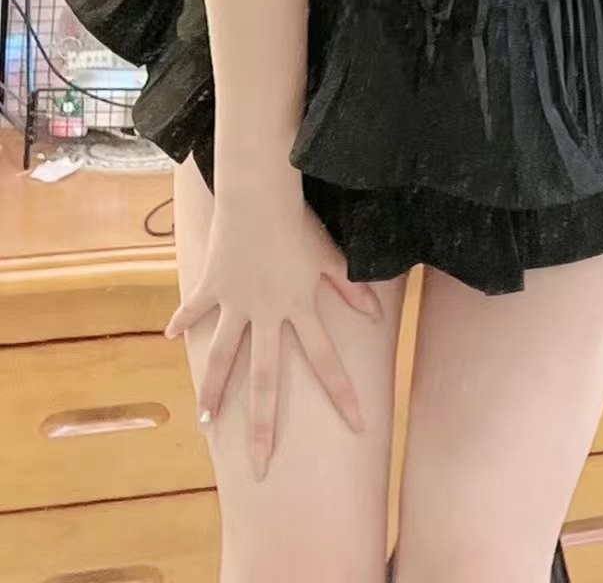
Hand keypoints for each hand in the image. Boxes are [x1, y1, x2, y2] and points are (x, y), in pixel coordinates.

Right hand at [163, 189, 383, 480]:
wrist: (260, 194)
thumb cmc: (299, 222)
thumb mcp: (331, 256)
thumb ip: (351, 286)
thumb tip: (376, 313)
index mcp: (300, 309)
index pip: (328, 360)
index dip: (343, 393)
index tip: (358, 426)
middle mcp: (267, 315)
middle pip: (266, 379)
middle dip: (263, 425)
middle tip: (259, 466)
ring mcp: (235, 303)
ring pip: (222, 357)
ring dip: (213, 390)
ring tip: (204, 421)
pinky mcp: (211, 285)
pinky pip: (195, 308)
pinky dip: (182, 319)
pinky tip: (168, 336)